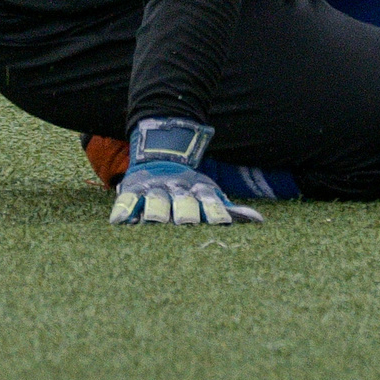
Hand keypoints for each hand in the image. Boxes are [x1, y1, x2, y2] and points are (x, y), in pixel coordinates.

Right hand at [107, 117, 263, 225]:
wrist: (161, 156)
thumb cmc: (190, 188)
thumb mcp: (209, 193)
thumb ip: (229, 209)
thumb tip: (260, 222)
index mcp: (198, 191)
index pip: (208, 201)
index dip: (214, 211)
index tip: (221, 223)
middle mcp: (177, 190)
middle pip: (182, 202)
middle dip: (185, 211)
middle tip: (186, 222)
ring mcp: (155, 190)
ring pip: (156, 201)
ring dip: (156, 209)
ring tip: (154, 220)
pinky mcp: (133, 191)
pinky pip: (127, 201)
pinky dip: (124, 208)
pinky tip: (120, 220)